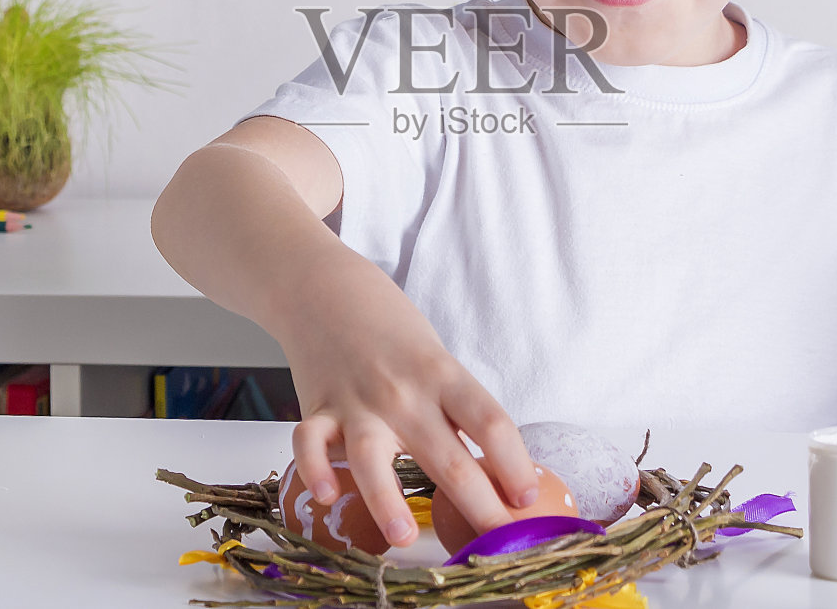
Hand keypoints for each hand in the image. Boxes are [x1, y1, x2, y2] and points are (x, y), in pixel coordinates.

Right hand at [279, 261, 538, 548]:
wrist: (326, 290)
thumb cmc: (391, 331)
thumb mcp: (437, 361)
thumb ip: (456, 411)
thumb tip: (494, 472)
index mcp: (444, 376)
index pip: (490, 423)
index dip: (515, 465)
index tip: (526, 501)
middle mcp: (403, 392)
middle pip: (447, 456)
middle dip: (477, 506)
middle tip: (496, 546)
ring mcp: (357, 402)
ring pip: (372, 457)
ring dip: (388, 501)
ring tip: (405, 537)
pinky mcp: (317, 408)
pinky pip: (310, 443)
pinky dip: (315, 469)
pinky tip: (326, 496)